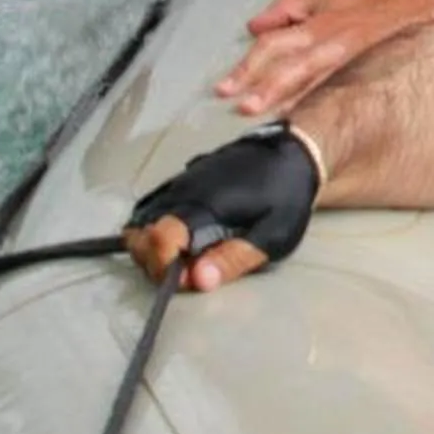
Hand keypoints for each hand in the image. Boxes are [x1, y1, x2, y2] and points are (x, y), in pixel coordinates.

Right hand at [123, 125, 319, 293]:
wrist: (293, 153)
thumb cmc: (286, 195)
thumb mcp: (272, 234)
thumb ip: (233, 259)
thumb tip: (198, 280)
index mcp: (203, 204)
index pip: (157, 237)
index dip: (163, 266)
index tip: (184, 280)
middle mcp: (183, 190)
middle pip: (140, 233)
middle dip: (153, 261)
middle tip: (183, 274)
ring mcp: (179, 183)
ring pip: (142, 222)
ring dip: (150, 248)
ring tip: (182, 261)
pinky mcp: (181, 182)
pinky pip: (152, 209)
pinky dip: (154, 230)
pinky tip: (181, 242)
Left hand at [219, 0, 433, 116]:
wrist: (407, 12)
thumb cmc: (362, 6)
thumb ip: (284, 10)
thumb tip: (253, 27)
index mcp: (313, 26)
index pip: (272, 45)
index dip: (247, 67)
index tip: (224, 89)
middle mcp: (325, 46)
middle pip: (289, 69)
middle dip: (264, 90)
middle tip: (241, 108)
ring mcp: (340, 63)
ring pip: (307, 85)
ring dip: (283, 102)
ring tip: (262, 117)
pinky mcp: (352, 74)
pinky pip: (324, 92)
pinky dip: (306, 106)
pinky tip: (292, 118)